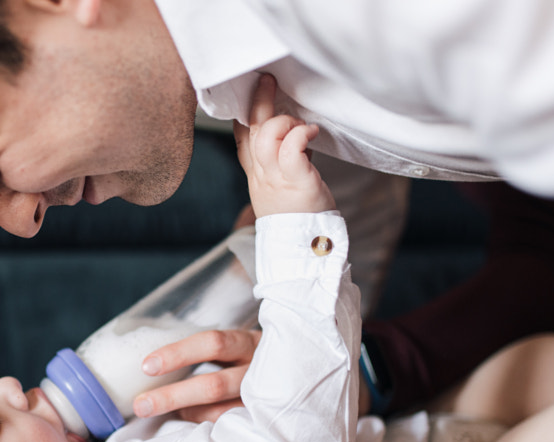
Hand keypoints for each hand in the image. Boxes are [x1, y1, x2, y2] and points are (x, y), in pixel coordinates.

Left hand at [133, 328, 261, 421]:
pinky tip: (192, 424)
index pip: (213, 343)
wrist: (305, 376)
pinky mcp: (269, 423)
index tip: (147, 366)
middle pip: (214, 385)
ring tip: (165, 415)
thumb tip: (154, 365)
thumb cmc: (255, 361)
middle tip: (142, 405)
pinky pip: (233, 430)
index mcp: (249, 343)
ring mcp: (268, 400)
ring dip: (189, 416)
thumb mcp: (238, 347)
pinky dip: (207, 427)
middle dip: (173, 396)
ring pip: (223, 413)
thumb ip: (209, 353)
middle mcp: (261, 370)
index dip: (178, 354)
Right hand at [234, 74, 335, 216]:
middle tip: (267, 79)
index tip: (245, 95)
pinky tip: (313, 132)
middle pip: (251, 129)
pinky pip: (291, 147)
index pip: (241, 140)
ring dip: (284, 120)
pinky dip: (302, 133)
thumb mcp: (284, 185)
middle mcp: (261, 174)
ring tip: (302, 124)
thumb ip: (288, 158)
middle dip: (258, 99)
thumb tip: (298, 132)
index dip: (240, 115)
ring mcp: (276, 177)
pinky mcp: (296, 180)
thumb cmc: (299, 217)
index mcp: (257, 176)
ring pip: (267, 134)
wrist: (301, 249)